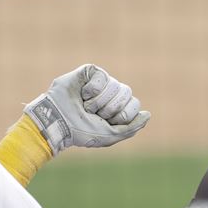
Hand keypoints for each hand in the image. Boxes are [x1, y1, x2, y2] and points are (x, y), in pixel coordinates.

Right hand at [24, 64, 149, 154]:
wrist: (59, 122)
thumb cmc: (82, 131)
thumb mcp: (110, 135)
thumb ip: (131, 128)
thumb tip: (148, 115)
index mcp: (118, 107)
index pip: (134, 104)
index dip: (122, 115)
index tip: (106, 122)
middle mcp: (111, 93)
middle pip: (127, 94)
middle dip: (110, 109)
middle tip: (95, 114)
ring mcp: (101, 81)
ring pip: (115, 86)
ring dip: (98, 102)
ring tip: (85, 106)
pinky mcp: (90, 71)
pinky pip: (102, 77)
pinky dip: (91, 90)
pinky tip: (81, 94)